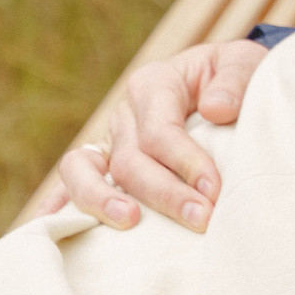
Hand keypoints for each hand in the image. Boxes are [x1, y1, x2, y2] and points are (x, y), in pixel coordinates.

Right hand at [30, 37, 270, 231]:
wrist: (224, 85)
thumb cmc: (234, 78)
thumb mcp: (245, 63)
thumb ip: (235, 80)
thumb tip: (216, 109)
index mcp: (154, 83)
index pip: (160, 130)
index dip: (185, 162)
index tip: (214, 190)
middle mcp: (125, 114)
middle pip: (129, 159)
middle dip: (164, 193)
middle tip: (201, 219)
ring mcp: (109, 141)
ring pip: (83, 171)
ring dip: (102, 201)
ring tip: (130, 224)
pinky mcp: (104, 166)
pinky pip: (70, 185)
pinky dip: (57, 206)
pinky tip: (49, 231)